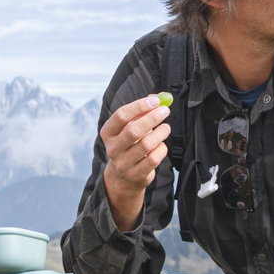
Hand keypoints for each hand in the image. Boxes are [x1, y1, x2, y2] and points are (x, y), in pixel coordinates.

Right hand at [99, 94, 170, 215]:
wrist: (124, 176)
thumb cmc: (129, 145)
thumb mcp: (130, 127)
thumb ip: (142, 111)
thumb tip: (161, 97)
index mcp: (108, 133)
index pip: (121, 116)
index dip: (140, 106)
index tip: (156, 100)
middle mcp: (113, 148)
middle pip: (133, 130)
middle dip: (152, 118)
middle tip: (165, 111)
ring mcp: (124, 163)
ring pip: (146, 144)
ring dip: (160, 133)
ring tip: (166, 128)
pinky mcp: (136, 174)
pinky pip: (154, 158)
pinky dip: (161, 148)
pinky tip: (161, 145)